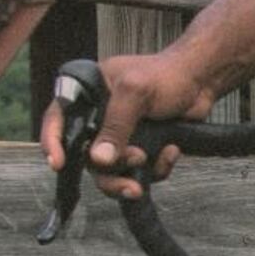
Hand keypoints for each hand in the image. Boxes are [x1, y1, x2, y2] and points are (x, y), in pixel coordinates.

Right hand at [51, 47, 221, 200]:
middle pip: (86, 156)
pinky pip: (138, 172)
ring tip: (150, 164)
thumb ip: (116, 124)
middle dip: (107, 172)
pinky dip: (156, 168)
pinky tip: (172, 151)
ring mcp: (120, 136)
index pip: (58, 118)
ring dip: (128, 177)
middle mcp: (99, 118)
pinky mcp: (142, 148)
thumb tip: (98, 160)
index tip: (57, 163)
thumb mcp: (136, 92)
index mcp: (88, 94)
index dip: (53, 141)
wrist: (202, 82)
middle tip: (128, 180)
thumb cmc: (167, 75)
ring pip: (111, 171)